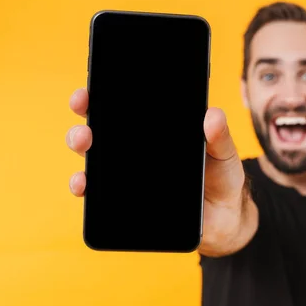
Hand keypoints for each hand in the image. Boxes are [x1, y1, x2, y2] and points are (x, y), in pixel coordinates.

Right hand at [66, 88, 256, 255]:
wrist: (223, 217)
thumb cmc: (222, 178)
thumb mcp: (224, 154)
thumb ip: (219, 137)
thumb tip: (212, 114)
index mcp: (159, 128)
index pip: (127, 104)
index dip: (104, 92)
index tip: (92, 88)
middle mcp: (137, 146)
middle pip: (102, 125)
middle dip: (86, 115)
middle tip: (85, 112)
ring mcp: (128, 172)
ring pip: (94, 154)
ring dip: (81, 146)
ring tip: (84, 143)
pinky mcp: (124, 198)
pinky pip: (97, 191)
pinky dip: (84, 185)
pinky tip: (83, 184)